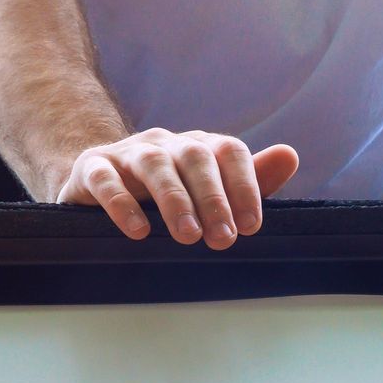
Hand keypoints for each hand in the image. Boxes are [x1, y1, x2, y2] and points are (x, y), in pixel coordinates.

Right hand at [55, 129, 299, 248]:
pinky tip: (137, 231)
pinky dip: (121, 203)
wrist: (98, 188)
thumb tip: (289, 156)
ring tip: (188, 236)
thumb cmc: (169, 197)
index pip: (229, 152)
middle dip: (213, 199)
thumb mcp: (212, 191)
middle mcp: (166, 144)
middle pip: (195, 157)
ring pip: (154, 165)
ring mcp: (127, 153)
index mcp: (200, 148)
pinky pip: (105, 179)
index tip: (252, 225)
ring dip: (174, 201)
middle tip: (223, 239)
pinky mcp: (92, 168)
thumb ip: (252, 180)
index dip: (244, 185)